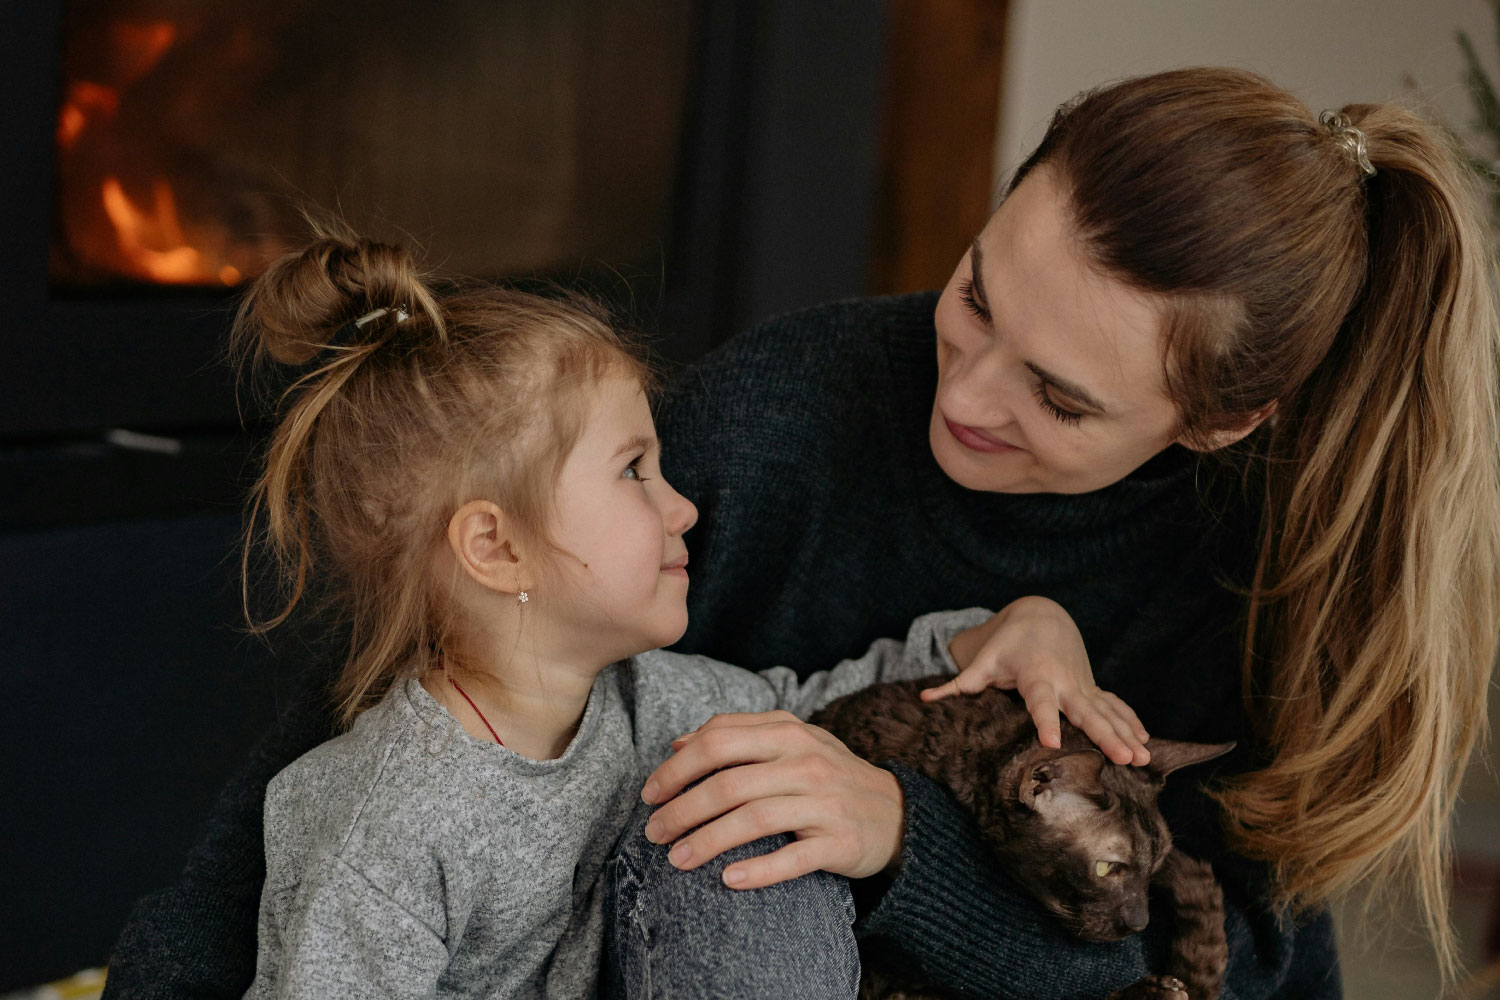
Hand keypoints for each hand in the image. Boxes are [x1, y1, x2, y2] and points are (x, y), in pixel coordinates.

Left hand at [639, 710, 904, 889]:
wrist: (895, 813)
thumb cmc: (828, 775)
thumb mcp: (790, 742)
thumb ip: (737, 736)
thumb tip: (678, 742)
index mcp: (787, 732)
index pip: (718, 741)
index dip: (676, 768)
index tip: (650, 793)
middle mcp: (806, 763)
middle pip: (729, 783)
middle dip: (681, 809)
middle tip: (653, 833)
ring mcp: (824, 803)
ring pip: (754, 819)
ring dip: (708, 841)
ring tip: (676, 860)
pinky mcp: (839, 843)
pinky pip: (793, 859)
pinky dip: (758, 870)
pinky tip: (727, 881)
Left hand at [921, 595, 1150, 765]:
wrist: (1042, 614)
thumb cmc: (1009, 641)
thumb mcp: (985, 658)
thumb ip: (959, 682)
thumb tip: (923, 698)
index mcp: (1037, 677)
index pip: (1041, 703)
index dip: (1046, 722)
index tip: (1052, 744)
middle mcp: (1065, 683)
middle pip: (1087, 714)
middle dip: (1106, 736)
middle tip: (1125, 759)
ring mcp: (1082, 686)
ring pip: (1108, 713)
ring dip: (1127, 735)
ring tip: (1144, 759)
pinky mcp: (1091, 688)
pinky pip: (1114, 707)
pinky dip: (1130, 722)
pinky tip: (1146, 741)